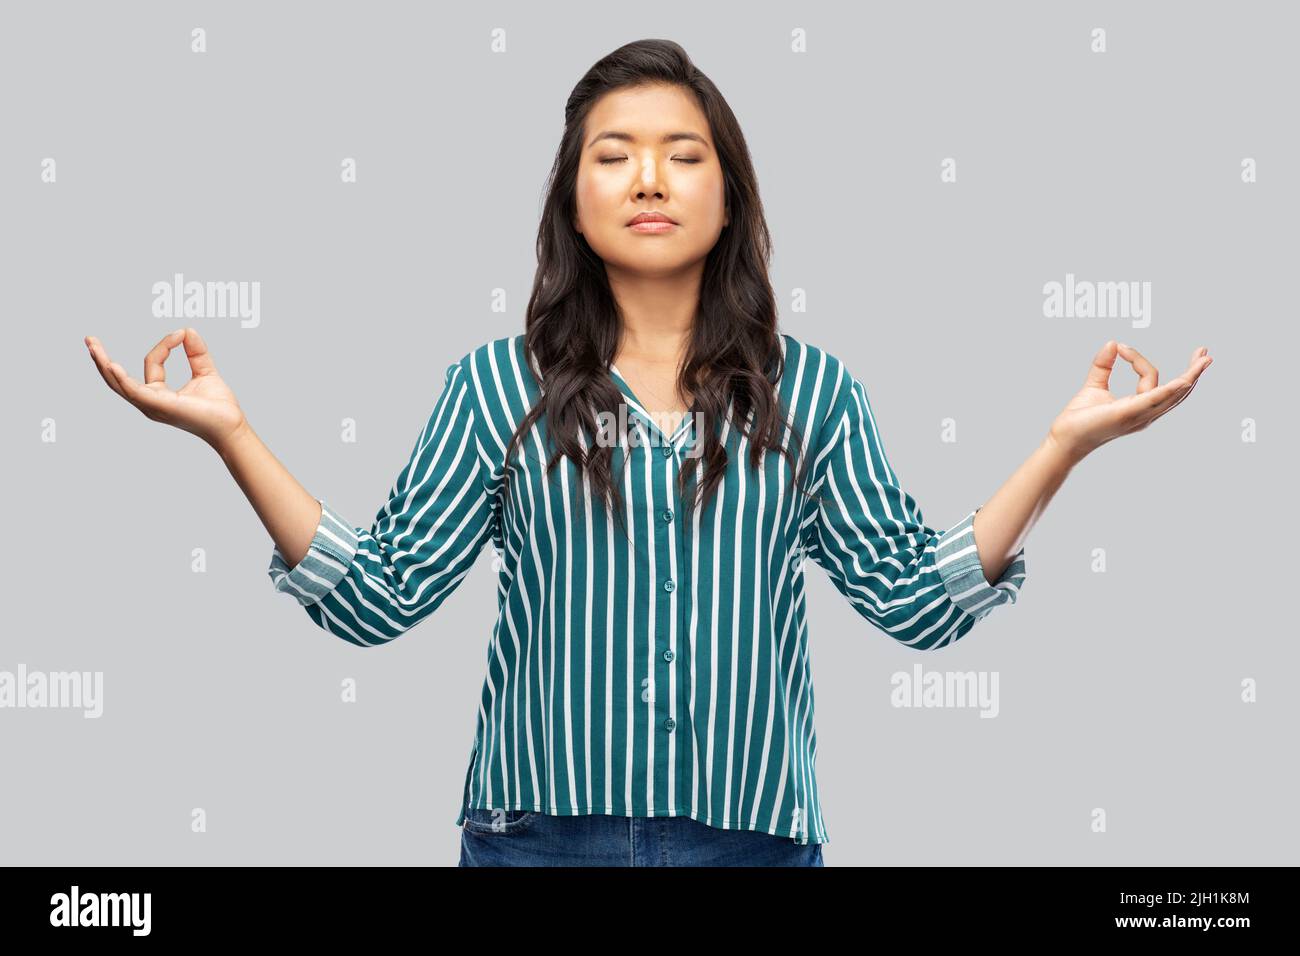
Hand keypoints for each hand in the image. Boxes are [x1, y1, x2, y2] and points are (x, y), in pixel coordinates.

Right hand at [85, 327, 248, 451]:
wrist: (231, 425)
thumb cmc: (219, 406)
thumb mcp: (205, 372)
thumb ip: (196, 352)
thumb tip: (187, 330)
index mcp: (159, 394)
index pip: (152, 363)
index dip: (166, 345)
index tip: (181, 333)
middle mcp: (150, 401)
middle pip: (118, 379)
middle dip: (102, 360)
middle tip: (89, 340)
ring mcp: (152, 406)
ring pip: (120, 385)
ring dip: (104, 365)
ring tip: (93, 348)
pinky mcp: (159, 407)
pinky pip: (134, 392)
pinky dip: (122, 379)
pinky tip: (112, 366)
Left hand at [1048, 340, 1212, 462]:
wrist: (1064, 437)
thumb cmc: (1080, 418)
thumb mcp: (1094, 385)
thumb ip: (1103, 365)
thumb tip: (1112, 343)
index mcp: (1139, 406)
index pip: (1151, 377)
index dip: (1137, 359)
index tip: (1120, 347)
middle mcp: (1145, 413)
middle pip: (1177, 391)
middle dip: (1193, 372)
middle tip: (1205, 354)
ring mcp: (1139, 415)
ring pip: (1173, 395)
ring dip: (1190, 377)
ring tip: (1204, 360)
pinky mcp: (1128, 414)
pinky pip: (1154, 400)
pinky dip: (1170, 390)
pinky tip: (1183, 381)